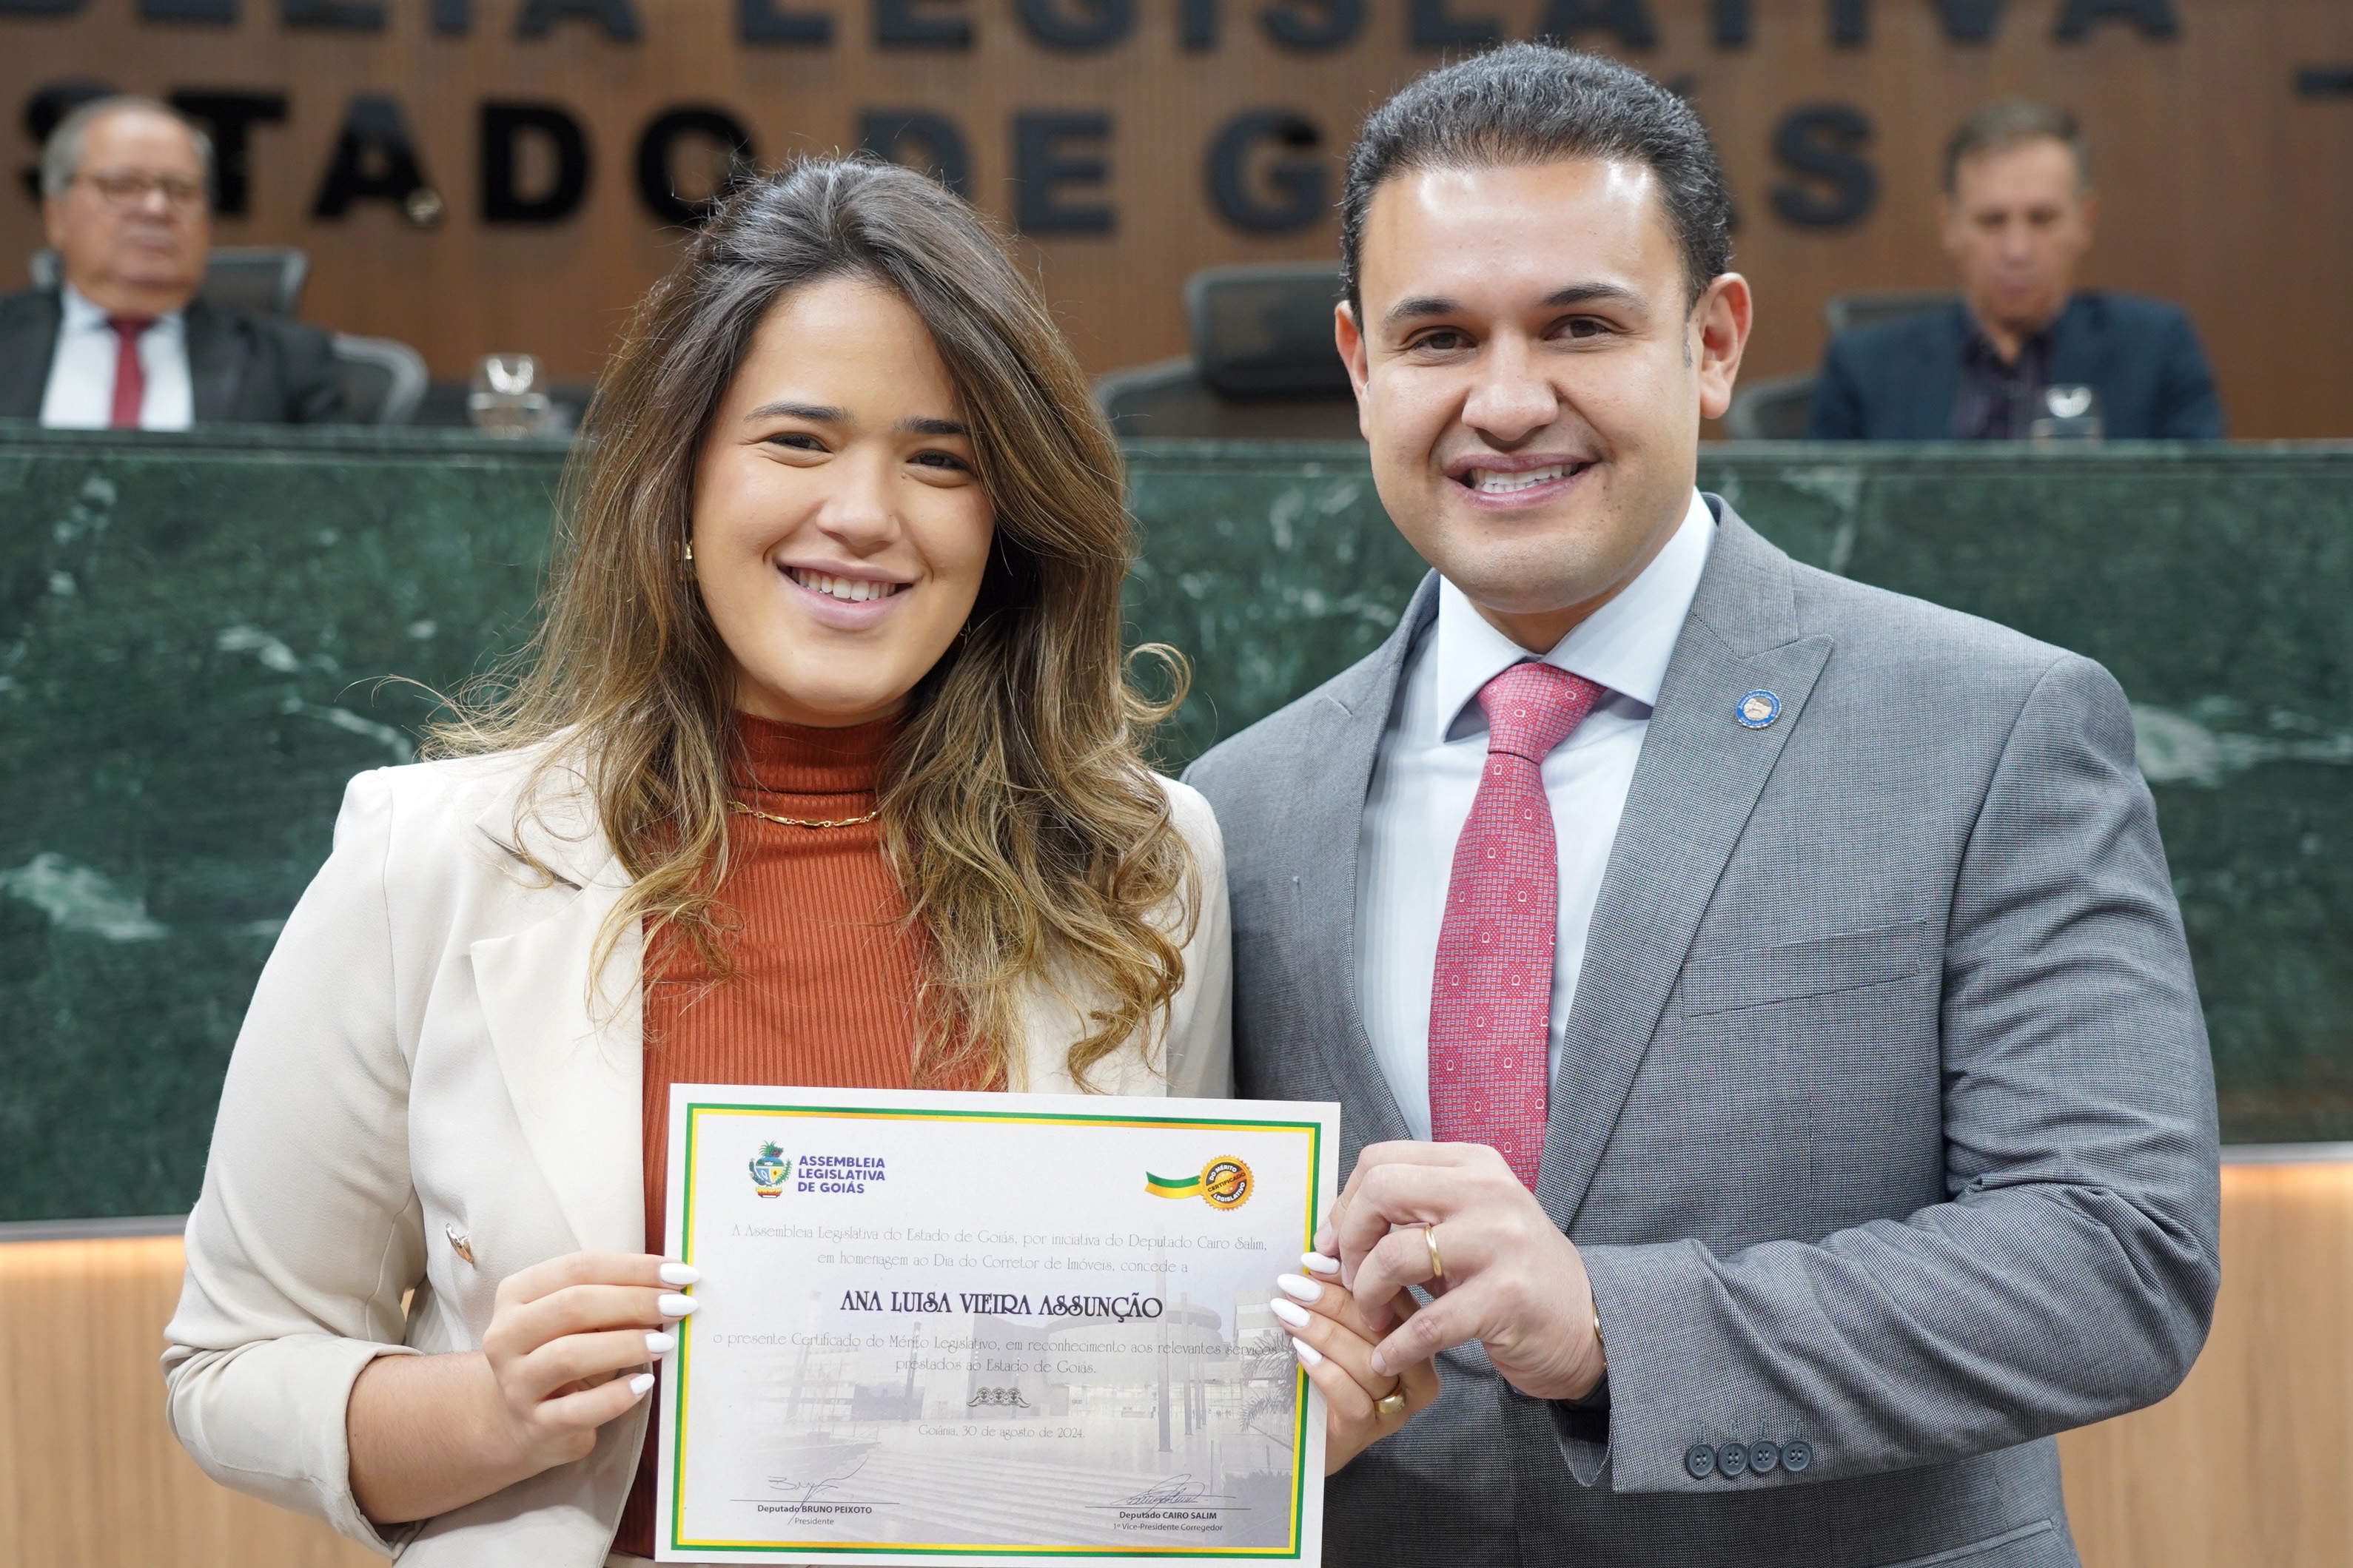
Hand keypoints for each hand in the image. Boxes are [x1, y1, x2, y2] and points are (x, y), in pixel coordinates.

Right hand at [479, 1250, 696, 1473]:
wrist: (520, 1423)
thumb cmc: (561, 1354)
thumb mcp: (575, 1319)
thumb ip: (610, 1296)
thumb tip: (671, 1282)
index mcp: (517, 1294)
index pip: (579, 1268)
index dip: (634, 1267)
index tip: (680, 1273)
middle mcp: (506, 1335)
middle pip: (573, 1305)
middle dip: (635, 1301)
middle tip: (680, 1305)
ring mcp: (516, 1383)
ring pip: (570, 1355)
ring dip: (626, 1345)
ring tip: (664, 1342)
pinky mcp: (535, 1426)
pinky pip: (578, 1410)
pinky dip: (616, 1396)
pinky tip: (644, 1385)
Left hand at [1269, 1257, 1439, 1472]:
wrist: (1302, 1437)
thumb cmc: (1322, 1374)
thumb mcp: (1335, 1331)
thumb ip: (1339, 1298)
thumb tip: (1319, 1253)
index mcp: (1414, 1340)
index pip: (1395, 1300)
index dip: (1356, 1276)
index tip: (1316, 1260)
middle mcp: (1416, 1374)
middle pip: (1384, 1329)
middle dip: (1334, 1301)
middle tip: (1294, 1284)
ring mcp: (1396, 1407)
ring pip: (1369, 1362)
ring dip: (1324, 1333)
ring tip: (1289, 1313)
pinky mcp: (1369, 1433)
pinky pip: (1354, 1400)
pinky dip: (1326, 1372)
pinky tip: (1301, 1353)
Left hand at [1318, 1142, 1603, 1401]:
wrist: (1584, 1322)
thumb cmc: (1510, 1271)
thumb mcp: (1466, 1223)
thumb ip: (1411, 1214)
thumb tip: (1330, 1232)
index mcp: (1473, 1164)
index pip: (1380, 1160)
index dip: (1344, 1204)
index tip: (1333, 1244)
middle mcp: (1488, 1191)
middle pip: (1381, 1191)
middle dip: (1349, 1240)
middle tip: (1350, 1278)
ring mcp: (1501, 1243)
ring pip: (1394, 1255)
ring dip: (1368, 1296)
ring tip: (1374, 1319)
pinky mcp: (1506, 1298)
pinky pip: (1427, 1323)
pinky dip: (1395, 1347)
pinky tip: (1387, 1358)